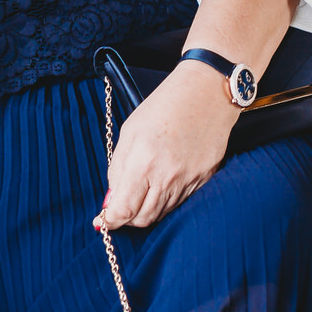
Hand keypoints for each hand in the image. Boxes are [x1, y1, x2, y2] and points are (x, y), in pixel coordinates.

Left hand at [95, 63, 236, 230]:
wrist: (207, 91)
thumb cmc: (165, 105)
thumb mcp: (130, 132)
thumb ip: (118, 169)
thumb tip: (112, 200)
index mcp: (144, 162)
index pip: (124, 210)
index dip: (111, 220)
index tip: (104, 221)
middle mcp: (167, 176)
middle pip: (143, 218)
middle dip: (128, 218)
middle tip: (122, 206)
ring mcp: (189, 180)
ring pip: (162, 213)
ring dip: (148, 209)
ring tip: (143, 190)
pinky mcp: (204, 179)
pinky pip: (181, 202)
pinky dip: (167, 200)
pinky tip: (163, 182)